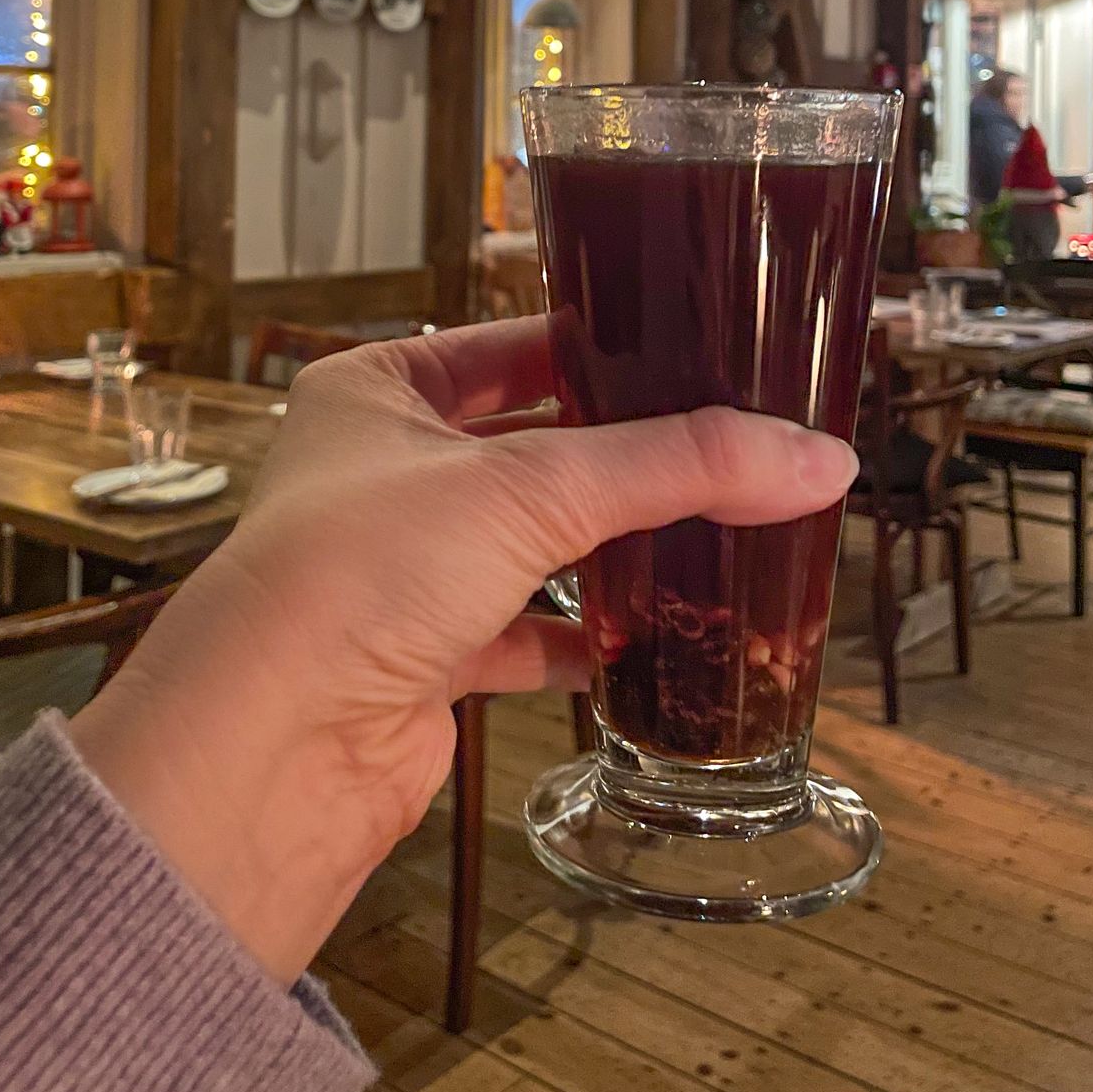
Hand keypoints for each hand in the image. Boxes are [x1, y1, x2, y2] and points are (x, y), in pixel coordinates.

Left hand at [67, 317, 856, 985]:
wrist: (275, 746)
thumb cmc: (358, 573)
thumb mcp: (530, 487)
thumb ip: (676, 467)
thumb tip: (817, 457)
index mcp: (377, 390)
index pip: (512, 345)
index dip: (602, 344)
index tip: (698, 347)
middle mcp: (383, 471)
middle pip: (530, 444)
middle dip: (620, 452)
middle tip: (728, 441)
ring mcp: (401, 567)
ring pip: (530, 541)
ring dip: (608, 544)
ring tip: (711, 528)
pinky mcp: (424, 656)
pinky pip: (522, 635)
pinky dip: (581, 637)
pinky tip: (645, 640)